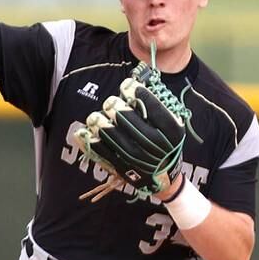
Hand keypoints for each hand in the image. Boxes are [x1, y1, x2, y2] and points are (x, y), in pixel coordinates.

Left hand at [74, 75, 186, 201]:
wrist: (164, 176)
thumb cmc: (164, 141)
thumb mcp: (169, 123)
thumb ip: (153, 105)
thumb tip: (130, 83)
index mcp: (173, 132)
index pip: (157, 111)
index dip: (141, 96)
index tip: (128, 86)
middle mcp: (159, 148)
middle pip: (137, 128)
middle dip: (120, 112)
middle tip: (110, 102)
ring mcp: (142, 161)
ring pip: (121, 143)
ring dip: (105, 128)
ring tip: (94, 117)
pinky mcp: (126, 170)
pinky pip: (108, 156)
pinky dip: (95, 144)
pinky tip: (85, 132)